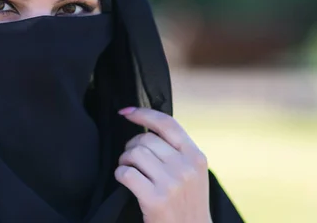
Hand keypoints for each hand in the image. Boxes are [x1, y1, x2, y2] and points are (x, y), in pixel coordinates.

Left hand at [115, 107, 211, 222]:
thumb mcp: (192, 173)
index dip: (143, 113)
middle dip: (132, 146)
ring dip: (125, 160)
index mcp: (196, 157)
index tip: (126, 112)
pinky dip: (120, 174)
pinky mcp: (156, 200)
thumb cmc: (186, 203)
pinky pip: (126, 173)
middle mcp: (186, 168)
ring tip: (129, 169)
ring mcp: (171, 184)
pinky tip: (125, 181)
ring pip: (134, 153)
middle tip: (131, 159)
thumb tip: (146, 126)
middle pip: (146, 139)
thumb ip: (177, 151)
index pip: (167, 124)